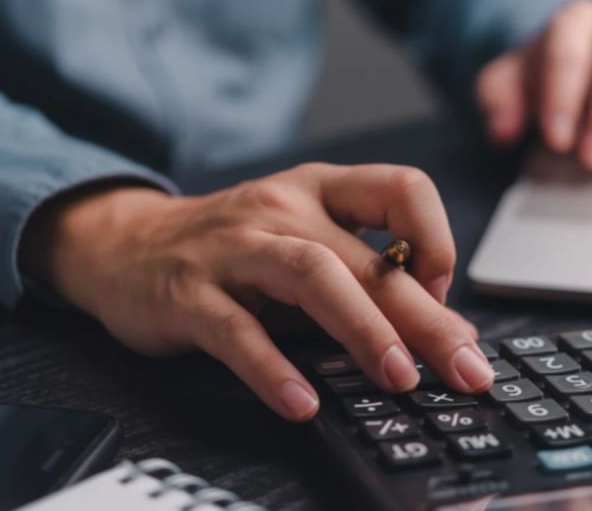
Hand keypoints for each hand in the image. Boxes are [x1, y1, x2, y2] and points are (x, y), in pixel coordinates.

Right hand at [20, 164, 492, 421]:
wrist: (125, 244)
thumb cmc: (231, 249)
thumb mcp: (300, 244)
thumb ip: (361, 279)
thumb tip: (443, 331)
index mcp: (319, 190)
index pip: (401, 189)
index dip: (436, 240)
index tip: (442, 296)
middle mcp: (281, 208)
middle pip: (365, 256)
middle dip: (425, 316)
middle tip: (466, 368)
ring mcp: (233, 248)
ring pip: (309, 275)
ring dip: (363, 329)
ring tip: (399, 378)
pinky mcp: (188, 293)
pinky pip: (236, 329)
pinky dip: (273, 368)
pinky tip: (302, 403)